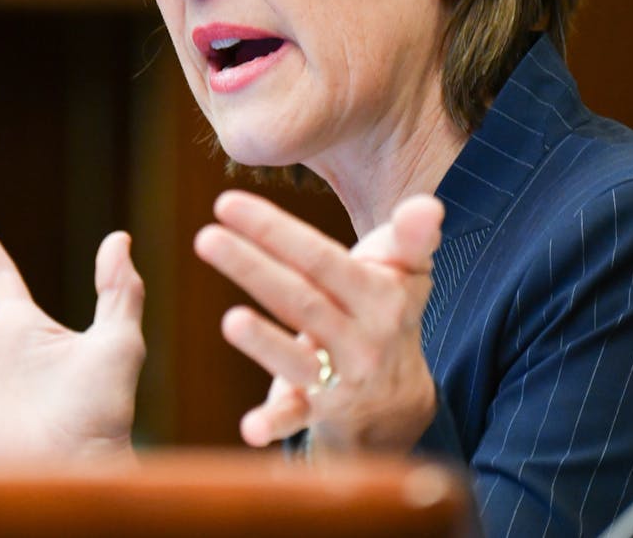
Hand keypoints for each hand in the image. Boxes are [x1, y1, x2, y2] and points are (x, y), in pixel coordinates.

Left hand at [193, 190, 442, 456]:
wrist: (398, 396)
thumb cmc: (387, 311)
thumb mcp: (407, 272)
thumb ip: (411, 236)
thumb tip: (427, 204)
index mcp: (378, 297)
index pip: (321, 259)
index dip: (275, 230)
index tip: (226, 204)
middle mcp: (360, 339)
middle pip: (301, 300)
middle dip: (252, 268)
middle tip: (206, 238)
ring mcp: (339, 379)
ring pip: (298, 360)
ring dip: (265, 344)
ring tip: (232, 320)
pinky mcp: (317, 412)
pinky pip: (296, 419)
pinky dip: (274, 424)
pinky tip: (251, 428)